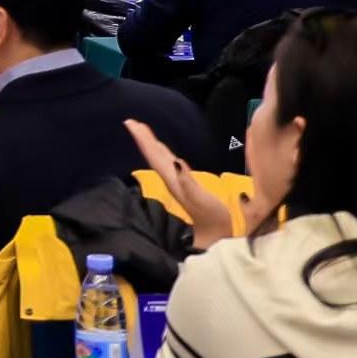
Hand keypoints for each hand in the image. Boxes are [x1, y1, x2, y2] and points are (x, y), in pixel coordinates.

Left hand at [125, 118, 234, 249]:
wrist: (226, 235)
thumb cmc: (215, 218)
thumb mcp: (202, 200)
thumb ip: (188, 182)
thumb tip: (176, 162)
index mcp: (174, 182)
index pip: (154, 157)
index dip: (144, 140)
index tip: (130, 123)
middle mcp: (173, 182)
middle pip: (155, 156)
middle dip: (145, 139)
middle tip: (132, 122)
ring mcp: (181, 185)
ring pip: (162, 160)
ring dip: (153, 145)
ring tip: (144, 132)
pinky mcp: (190, 188)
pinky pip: (172, 165)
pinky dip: (166, 154)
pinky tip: (169, 155)